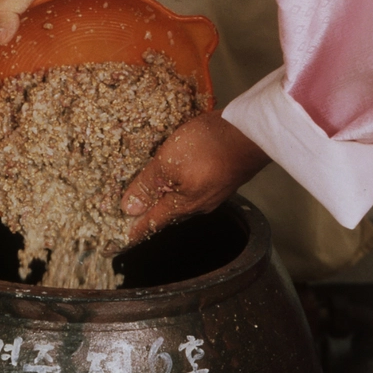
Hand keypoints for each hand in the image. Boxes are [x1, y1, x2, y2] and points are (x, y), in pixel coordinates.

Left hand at [119, 112, 269, 247]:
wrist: (251, 131)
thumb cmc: (210, 146)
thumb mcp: (168, 162)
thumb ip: (148, 184)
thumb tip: (129, 208)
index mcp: (184, 205)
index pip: (153, 222)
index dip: (135, 230)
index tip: (121, 241)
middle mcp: (201, 204)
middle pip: (169, 211)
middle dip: (152, 210)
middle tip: (133, 210)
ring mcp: (215, 190)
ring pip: (184, 197)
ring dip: (167, 193)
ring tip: (153, 188)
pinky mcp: (224, 175)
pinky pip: (196, 183)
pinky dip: (182, 179)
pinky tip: (180, 169)